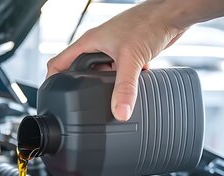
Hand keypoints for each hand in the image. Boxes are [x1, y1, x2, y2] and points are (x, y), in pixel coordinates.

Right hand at [46, 0, 185, 120]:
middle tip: (80, 104)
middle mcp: (97, 45)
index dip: (51, 82)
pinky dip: (123, 82)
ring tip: (109, 96)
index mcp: (88, 42)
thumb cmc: (148, 22)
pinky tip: (132, 87)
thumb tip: (119, 112)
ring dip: (105, 86)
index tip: (51, 99)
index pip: (58, 63)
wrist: (172, 15)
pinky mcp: (127, 54)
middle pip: (78, 72)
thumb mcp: (131, 59)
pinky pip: (118, 73)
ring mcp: (112, 50)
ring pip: (100, 74)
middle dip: (81, 88)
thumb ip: (124, 88)